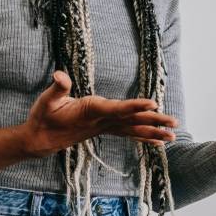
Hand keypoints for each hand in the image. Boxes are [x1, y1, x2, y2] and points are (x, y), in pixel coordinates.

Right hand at [20, 70, 178, 157]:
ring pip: (133, 129)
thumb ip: (57, 88)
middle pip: (131, 121)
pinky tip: (158, 142)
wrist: (40, 140)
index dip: (135, 106)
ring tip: (173, 136)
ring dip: (153, 132)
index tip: (153, 103)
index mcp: (90, 112)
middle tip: (175, 123)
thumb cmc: (43, 118)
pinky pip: (128, 133)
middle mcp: (101, 122)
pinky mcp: (104, 130)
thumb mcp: (46, 100)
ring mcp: (104, 128)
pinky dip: (143, 137)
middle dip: (154, 121)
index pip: (116, 109)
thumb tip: (59, 74)